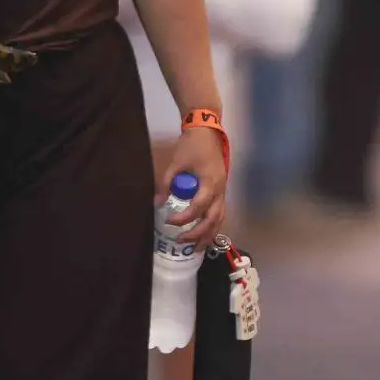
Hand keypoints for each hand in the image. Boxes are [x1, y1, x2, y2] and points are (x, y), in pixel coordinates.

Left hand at [157, 125, 228, 244]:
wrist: (206, 130)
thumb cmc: (191, 146)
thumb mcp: (176, 163)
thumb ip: (167, 184)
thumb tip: (157, 203)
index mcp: (210, 183)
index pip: (198, 207)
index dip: (184, 218)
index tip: (169, 221)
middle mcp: (220, 190)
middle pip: (213, 218)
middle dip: (198, 233)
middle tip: (180, 240)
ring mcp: (222, 190)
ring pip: (220, 218)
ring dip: (209, 234)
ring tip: (197, 248)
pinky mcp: (220, 189)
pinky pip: (220, 212)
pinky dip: (213, 225)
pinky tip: (204, 233)